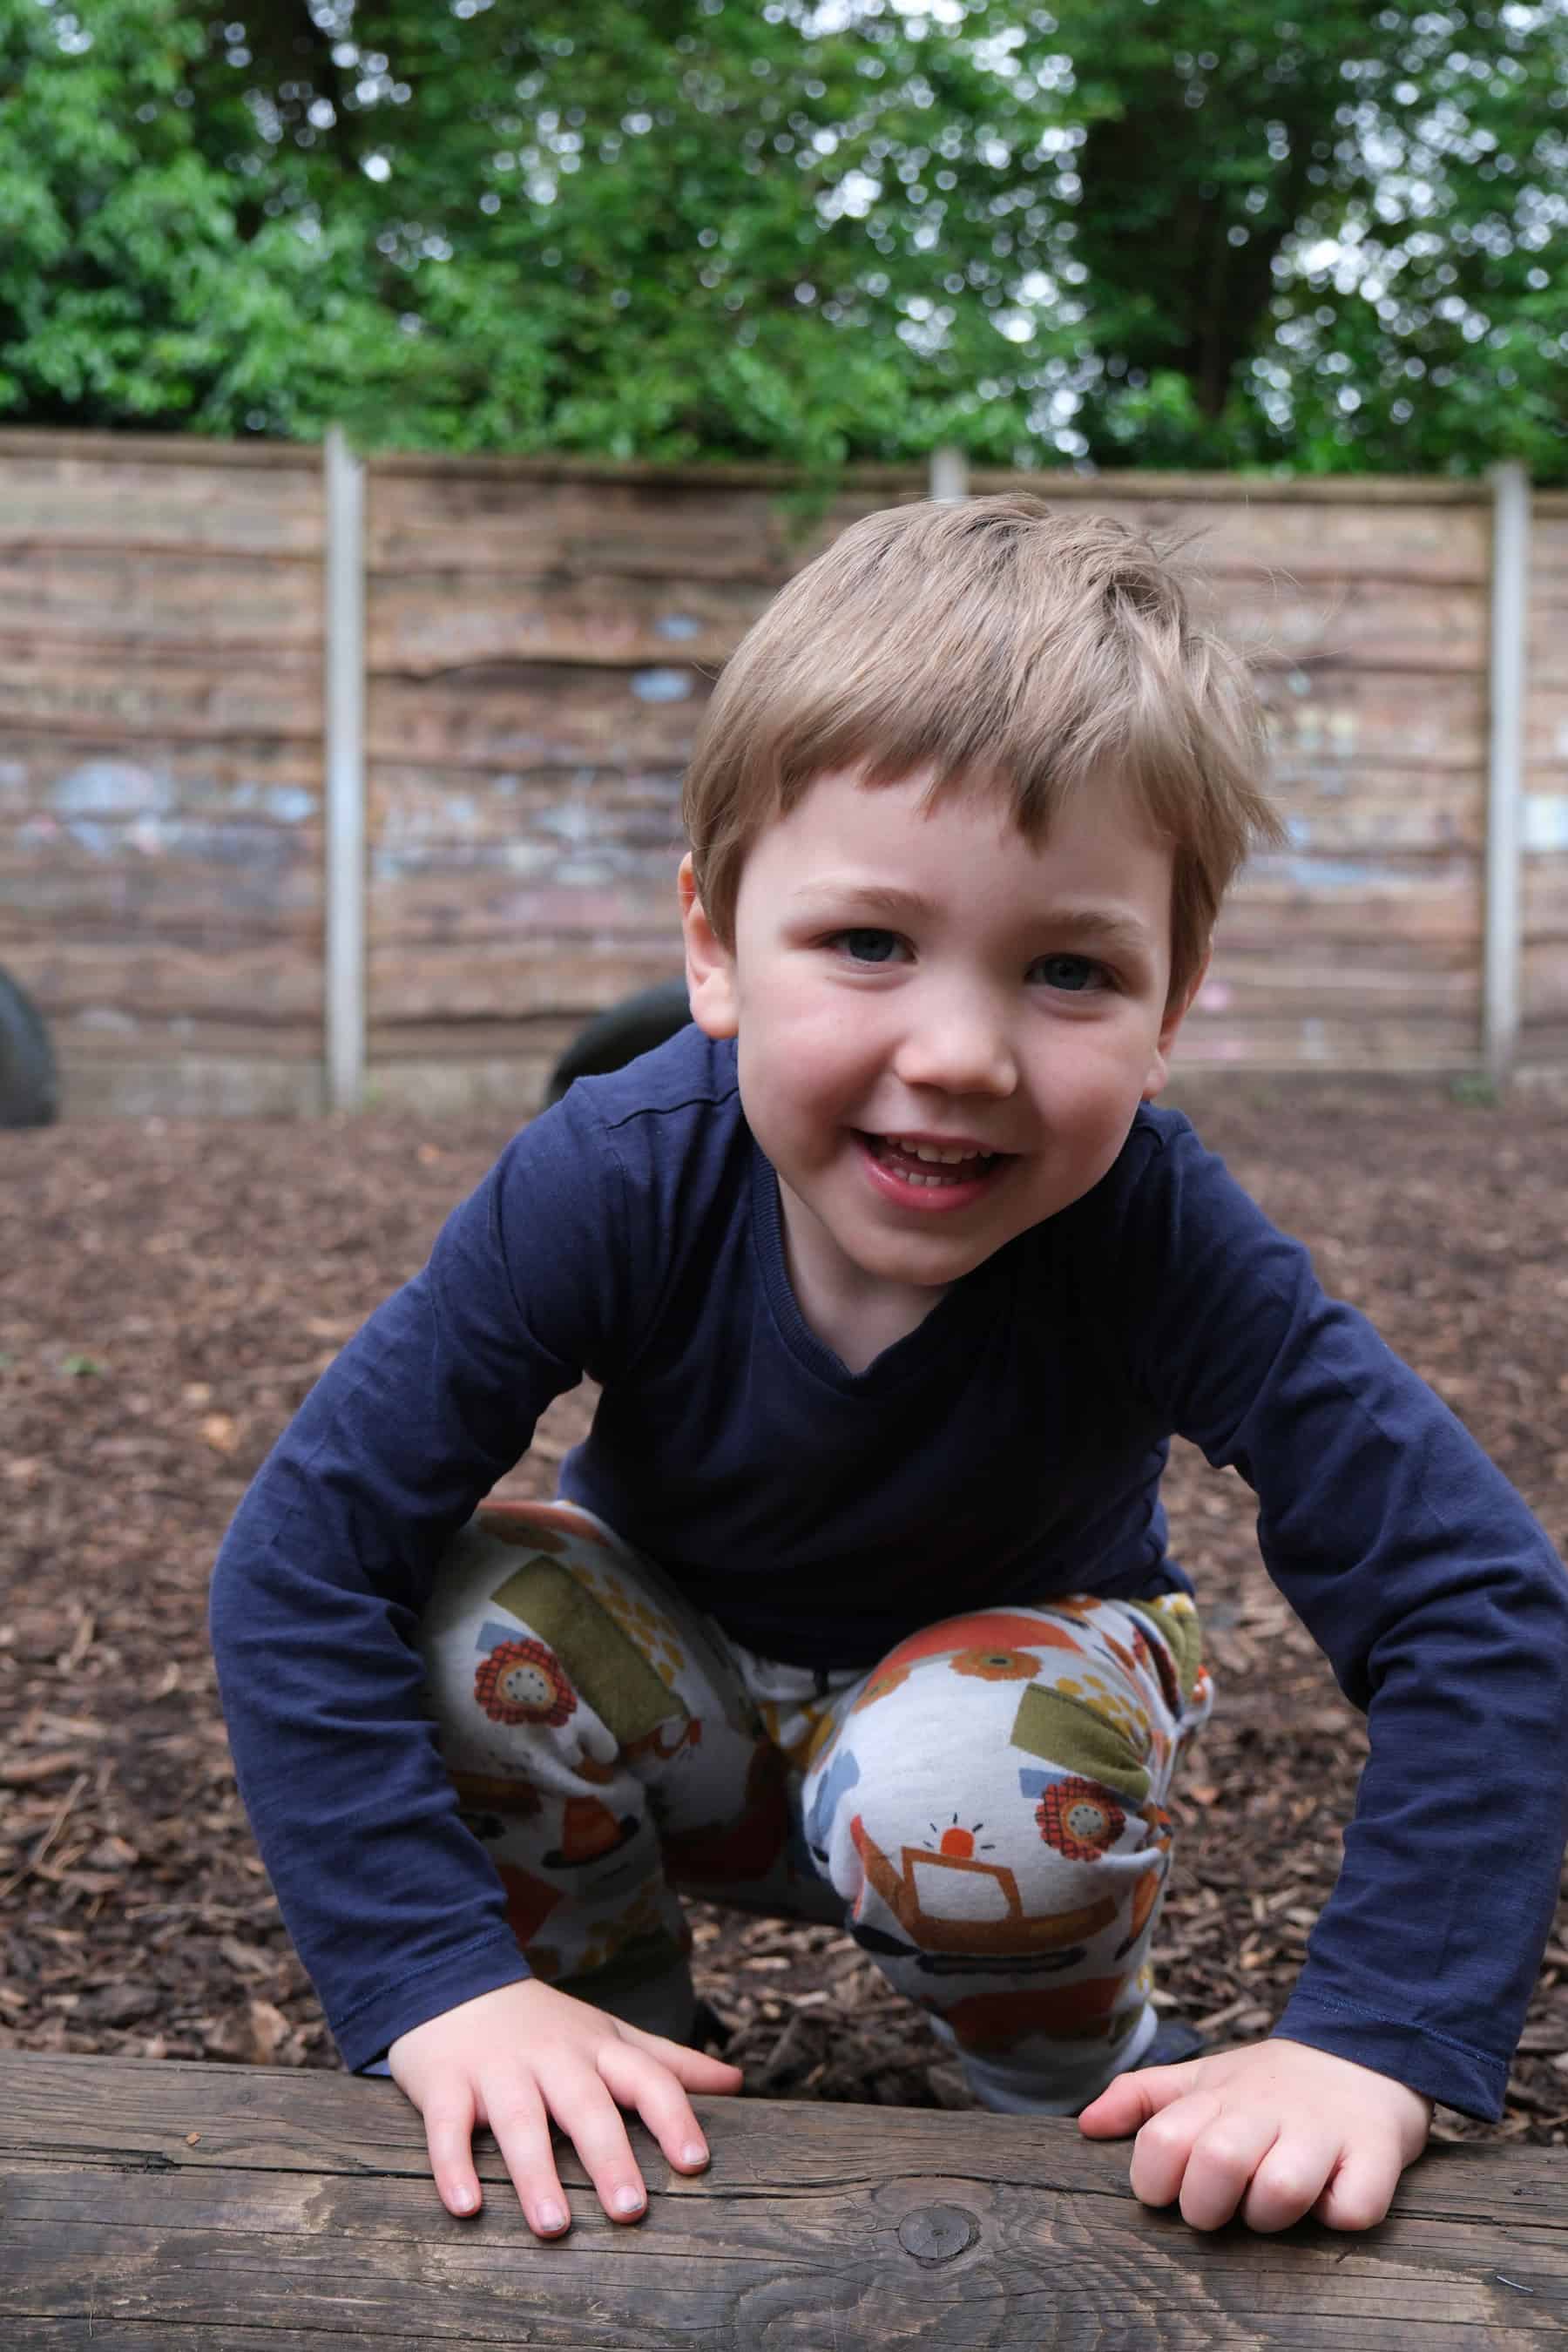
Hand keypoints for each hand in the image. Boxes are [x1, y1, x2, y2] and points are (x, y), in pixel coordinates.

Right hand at [388, 1978, 742, 2235]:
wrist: (452, 1978)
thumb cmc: (544, 2024)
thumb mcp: (609, 2033)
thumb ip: (668, 2062)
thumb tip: (738, 2081)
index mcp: (597, 2048)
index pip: (646, 2077)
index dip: (672, 2117)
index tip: (695, 2163)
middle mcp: (552, 2057)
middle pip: (585, 2104)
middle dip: (609, 2155)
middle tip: (631, 2210)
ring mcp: (497, 2069)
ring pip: (519, 2120)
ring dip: (536, 2173)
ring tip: (553, 2226)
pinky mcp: (445, 2082)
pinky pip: (448, 2126)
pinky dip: (454, 2165)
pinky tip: (466, 2206)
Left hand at [1077, 2037, 1431, 2232]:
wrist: (1366, 2052)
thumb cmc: (1272, 2084)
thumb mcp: (1203, 2078)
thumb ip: (1143, 2098)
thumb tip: (1086, 2124)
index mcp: (1219, 2097)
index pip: (1162, 2143)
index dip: (1155, 2182)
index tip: (1172, 2191)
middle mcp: (1267, 2110)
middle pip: (1217, 2164)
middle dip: (1208, 2206)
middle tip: (1222, 2207)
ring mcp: (1323, 2132)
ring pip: (1281, 2191)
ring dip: (1272, 2215)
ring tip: (1276, 2204)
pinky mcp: (1377, 2155)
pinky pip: (1352, 2208)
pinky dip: (1339, 2214)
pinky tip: (1334, 2197)